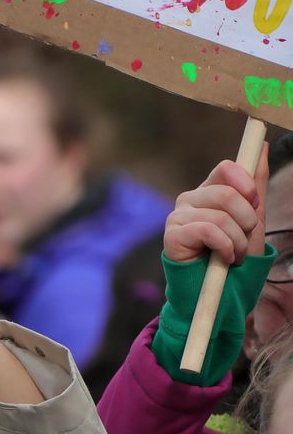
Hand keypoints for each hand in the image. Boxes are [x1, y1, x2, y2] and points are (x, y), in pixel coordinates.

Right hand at [164, 146, 267, 264]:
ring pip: (220, 217)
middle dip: (246, 221)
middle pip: (226, 194)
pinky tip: (223, 258)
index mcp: (208, 191)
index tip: (255, 204)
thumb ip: (255, 182)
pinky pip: (207, 231)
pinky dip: (224, 248)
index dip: (246, 184)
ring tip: (235, 255)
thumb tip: (261, 146)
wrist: (222, 287)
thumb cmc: (234, 251)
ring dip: (237, 241)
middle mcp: (189, 199)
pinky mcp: (172, 235)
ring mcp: (177, 217)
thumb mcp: (252, 216)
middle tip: (245, 237)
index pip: (225, 168)